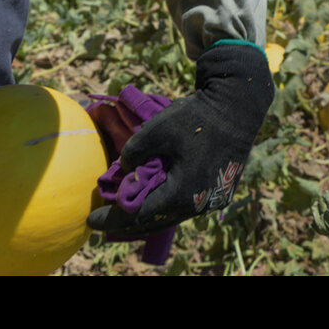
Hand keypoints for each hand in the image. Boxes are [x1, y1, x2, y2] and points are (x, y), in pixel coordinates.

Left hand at [85, 43, 274, 238]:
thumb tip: (124, 167)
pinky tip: (156, 197)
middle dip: (128, 222)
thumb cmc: (197, 117)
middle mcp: (199, 204)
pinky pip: (188, 204)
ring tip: (127, 210)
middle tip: (104, 220)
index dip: (112, 218)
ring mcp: (213, 200)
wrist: (238, 106)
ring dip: (150, 213)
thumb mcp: (157, 129)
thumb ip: (135, 152)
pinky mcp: (221, 191)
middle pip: (157, 221)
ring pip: (173, 214)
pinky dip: (168, 203)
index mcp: (182, 193)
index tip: (90, 219)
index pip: (139, 214)